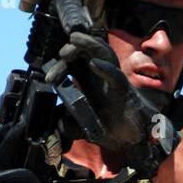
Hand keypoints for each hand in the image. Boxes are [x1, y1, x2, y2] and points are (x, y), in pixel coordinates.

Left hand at [46, 30, 179, 177]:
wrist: (132, 142)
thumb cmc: (112, 130)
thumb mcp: (84, 127)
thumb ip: (70, 124)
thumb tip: (59, 124)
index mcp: (91, 83)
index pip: (75, 65)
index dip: (60, 66)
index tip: (49, 79)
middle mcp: (102, 78)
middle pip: (88, 52)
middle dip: (73, 48)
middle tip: (62, 53)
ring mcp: (114, 82)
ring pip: (103, 54)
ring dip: (88, 45)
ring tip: (74, 39)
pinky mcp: (124, 91)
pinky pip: (116, 76)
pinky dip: (105, 69)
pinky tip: (94, 64)